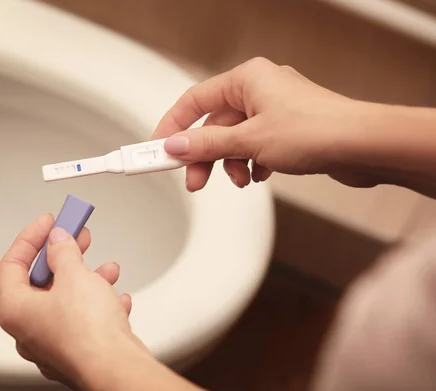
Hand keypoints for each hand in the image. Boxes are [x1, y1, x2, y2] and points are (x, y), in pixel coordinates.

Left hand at [0, 214, 147, 390]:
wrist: (116, 369)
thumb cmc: (88, 332)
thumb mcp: (74, 276)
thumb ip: (63, 252)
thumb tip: (57, 241)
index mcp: (16, 311)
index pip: (12, 265)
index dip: (30, 239)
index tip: (48, 223)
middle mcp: (29, 331)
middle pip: (41, 282)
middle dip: (64, 257)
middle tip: (77, 237)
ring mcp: (52, 345)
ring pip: (66, 302)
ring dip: (87, 281)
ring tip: (107, 271)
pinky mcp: (76, 353)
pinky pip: (84, 322)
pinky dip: (99, 306)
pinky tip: (117, 300)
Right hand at [152, 57, 381, 190]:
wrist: (365, 146)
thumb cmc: (317, 130)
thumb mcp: (249, 140)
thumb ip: (207, 145)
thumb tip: (175, 146)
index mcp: (246, 79)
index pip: (194, 101)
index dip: (172, 125)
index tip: (156, 148)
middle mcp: (259, 90)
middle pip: (213, 124)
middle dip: (203, 155)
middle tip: (192, 180)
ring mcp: (274, 110)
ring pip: (234, 139)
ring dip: (229, 163)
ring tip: (238, 179)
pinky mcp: (287, 130)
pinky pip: (254, 147)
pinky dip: (250, 164)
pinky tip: (259, 175)